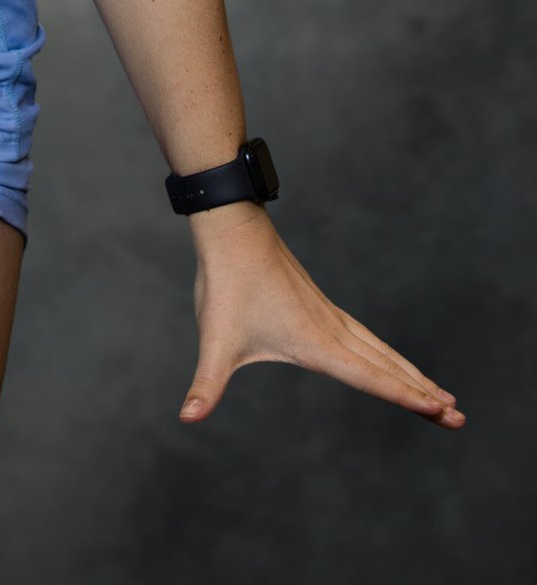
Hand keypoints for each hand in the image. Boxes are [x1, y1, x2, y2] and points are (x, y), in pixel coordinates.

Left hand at [178, 205, 464, 429]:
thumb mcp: (214, 340)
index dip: (405, 396)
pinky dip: (387, 354)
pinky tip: (389, 360)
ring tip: (440, 394)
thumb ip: (205, 384)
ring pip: (379, 349)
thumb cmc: (226, 283)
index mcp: (315, 342)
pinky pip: (364, 335)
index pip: (370, 377)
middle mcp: (330, 328)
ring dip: (411, 373)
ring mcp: (327, 313)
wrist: (231, 228)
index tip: (442, 410)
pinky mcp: (318, 304)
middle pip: (387, 366)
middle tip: (459, 417)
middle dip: (423, 393)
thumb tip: (186, 418)